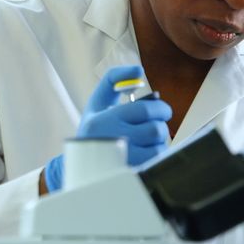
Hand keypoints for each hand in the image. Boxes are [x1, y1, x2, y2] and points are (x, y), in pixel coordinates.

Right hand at [42, 66, 171, 192]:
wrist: (81, 162)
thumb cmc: (95, 126)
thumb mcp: (98, 100)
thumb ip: (114, 78)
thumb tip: (138, 69)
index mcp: (104, 120)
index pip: (145, 110)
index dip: (161, 108)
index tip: (161, 110)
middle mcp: (111, 141)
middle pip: (155, 130)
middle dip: (161, 125)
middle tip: (156, 124)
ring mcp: (121, 161)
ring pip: (158, 148)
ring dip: (158, 142)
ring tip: (146, 140)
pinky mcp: (129, 173)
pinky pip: (155, 162)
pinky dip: (155, 155)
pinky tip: (144, 152)